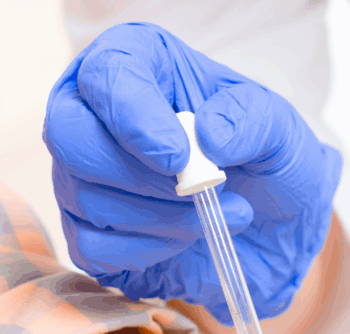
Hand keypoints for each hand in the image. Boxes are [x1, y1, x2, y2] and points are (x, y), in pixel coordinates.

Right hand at [43, 23, 340, 324]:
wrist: (277, 230)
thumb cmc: (267, 163)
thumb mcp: (279, 130)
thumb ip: (250, 120)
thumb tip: (206, 134)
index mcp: (139, 66)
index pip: (106, 75)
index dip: (133, 117)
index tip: (177, 157)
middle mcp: (97, 116)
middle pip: (70, 137)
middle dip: (135, 175)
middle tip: (197, 192)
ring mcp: (85, 178)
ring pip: (85, 199)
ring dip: (160, 218)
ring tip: (216, 215)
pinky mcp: (89, 234)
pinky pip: (91, 248)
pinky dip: (145, 251)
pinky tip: (184, 239)